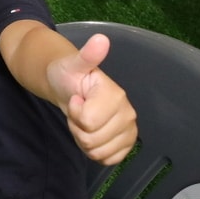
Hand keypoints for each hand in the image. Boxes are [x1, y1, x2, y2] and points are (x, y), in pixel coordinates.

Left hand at [46, 34, 137, 164]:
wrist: (70, 88)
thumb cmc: (69, 75)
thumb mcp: (73, 64)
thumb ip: (87, 55)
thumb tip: (101, 39)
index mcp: (117, 95)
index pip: (88, 121)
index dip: (75, 111)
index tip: (75, 98)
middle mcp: (128, 114)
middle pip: (92, 140)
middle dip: (77, 127)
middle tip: (77, 111)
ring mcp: (129, 131)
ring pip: (98, 152)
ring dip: (83, 139)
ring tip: (82, 120)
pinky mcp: (126, 145)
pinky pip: (107, 160)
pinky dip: (93, 151)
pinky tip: (90, 133)